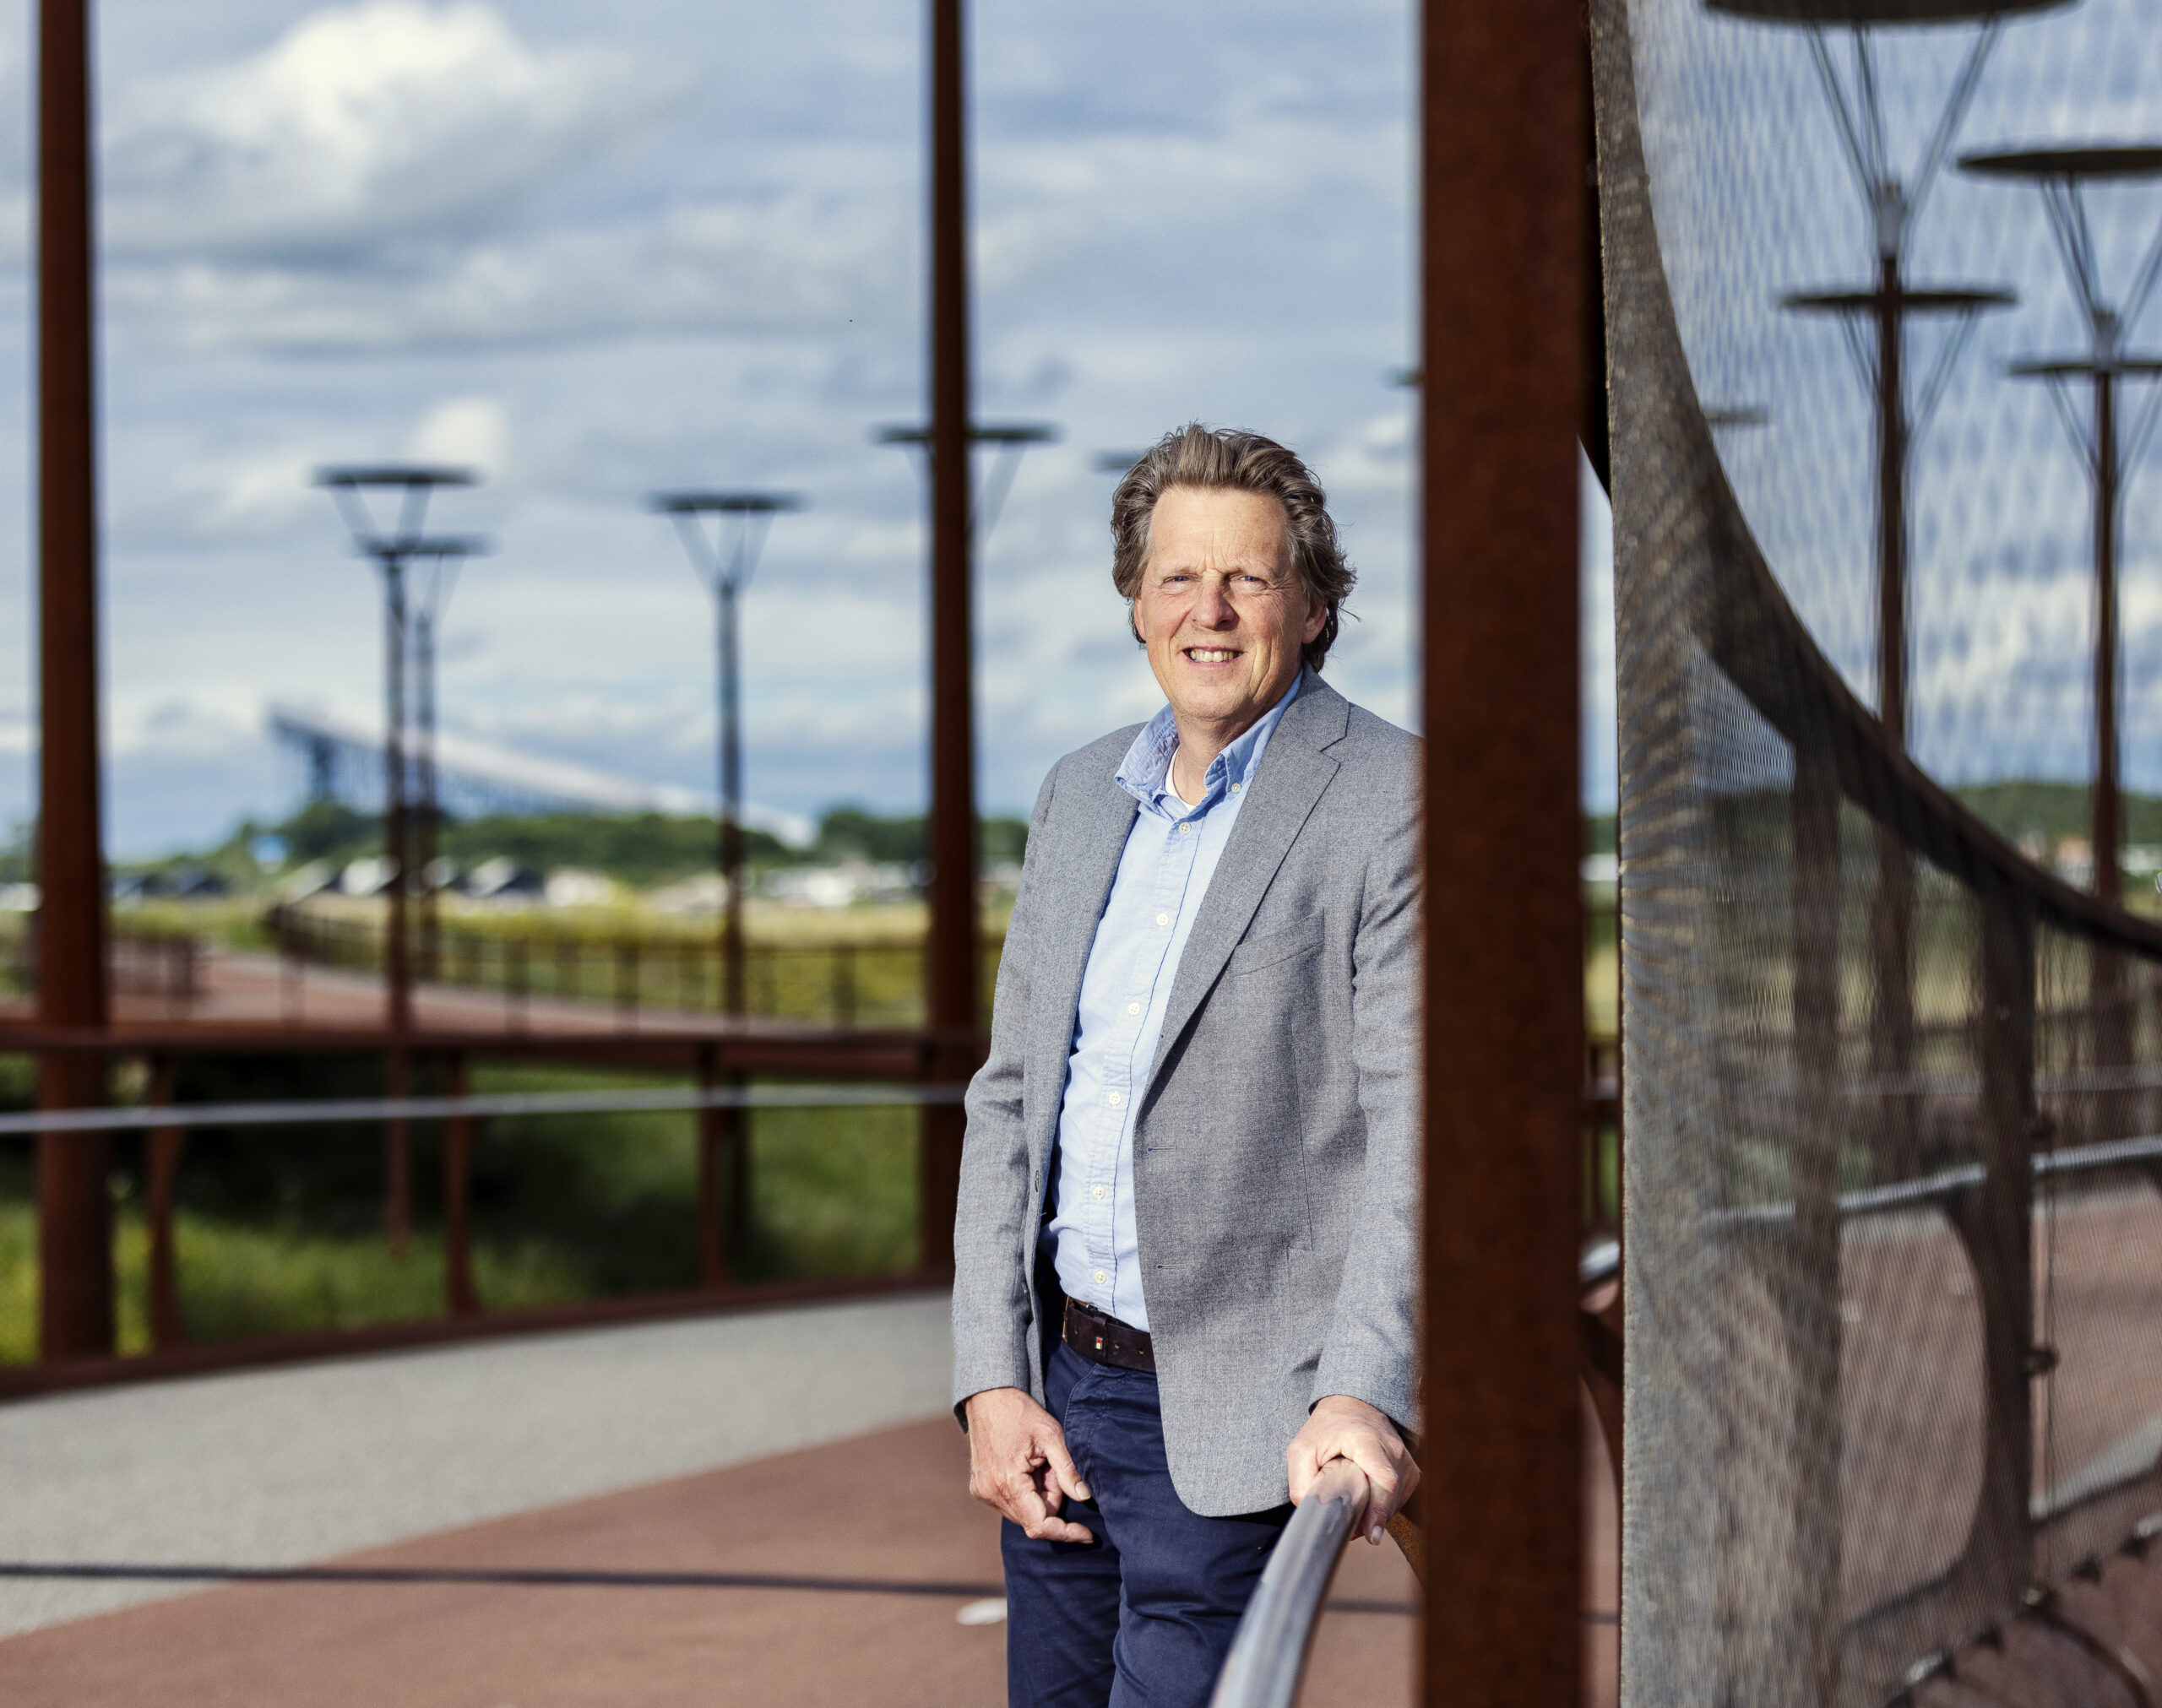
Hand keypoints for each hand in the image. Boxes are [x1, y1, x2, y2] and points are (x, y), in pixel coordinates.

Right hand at [964, 1386, 1094, 1543]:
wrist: (988, 1397)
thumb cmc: (1020, 1413)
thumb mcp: (1051, 1435)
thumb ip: (1068, 1469)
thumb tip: (1084, 1497)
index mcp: (1007, 1481)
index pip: (1039, 1525)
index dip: (1066, 1532)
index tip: (1087, 1534)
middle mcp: (991, 1493)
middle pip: (1034, 1518)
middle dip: (1052, 1501)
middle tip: (1053, 1468)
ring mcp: (983, 1492)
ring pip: (1023, 1513)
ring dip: (1038, 1497)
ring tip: (1038, 1464)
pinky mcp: (980, 1489)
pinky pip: (1011, 1504)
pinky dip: (1025, 1492)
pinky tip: (1025, 1467)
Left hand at [1286, 1394, 1417, 1545]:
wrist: (1352, 1407)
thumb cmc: (1326, 1429)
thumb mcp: (1302, 1450)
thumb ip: (1302, 1482)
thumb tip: (1312, 1513)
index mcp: (1366, 1440)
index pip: (1384, 1478)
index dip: (1379, 1508)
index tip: (1372, 1532)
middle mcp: (1392, 1449)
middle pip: (1390, 1497)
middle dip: (1371, 1519)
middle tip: (1353, 1530)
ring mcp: (1405, 1460)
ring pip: (1396, 1502)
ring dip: (1377, 1515)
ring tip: (1357, 1509)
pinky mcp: (1410, 1471)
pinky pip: (1400, 1499)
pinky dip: (1385, 1507)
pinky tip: (1369, 1501)